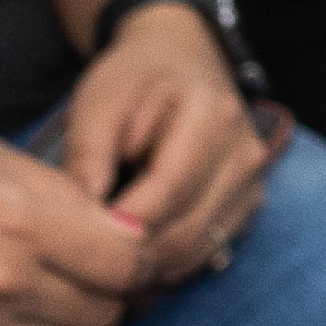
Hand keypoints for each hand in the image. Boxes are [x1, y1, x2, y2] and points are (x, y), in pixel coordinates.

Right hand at [0, 126, 154, 325]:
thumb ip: (56, 190)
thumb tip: (116, 222)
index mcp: (17, 224)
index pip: (127, 262)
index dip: (141, 249)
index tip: (129, 233)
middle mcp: (0, 287)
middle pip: (109, 312)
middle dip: (117, 287)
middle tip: (100, 261)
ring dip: (81, 320)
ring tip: (62, 285)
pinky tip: (20, 308)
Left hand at [61, 1, 282, 297]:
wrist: (181, 59)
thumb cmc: (135, 79)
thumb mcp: (99, 99)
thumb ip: (88, 154)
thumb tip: (82, 222)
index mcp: (212, 116)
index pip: (166, 193)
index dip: (117, 227)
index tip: (73, 241)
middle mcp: (245, 154)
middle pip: (184, 233)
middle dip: (128, 256)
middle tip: (79, 260)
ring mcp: (253, 183)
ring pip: (194, 252)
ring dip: (146, 266)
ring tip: (101, 258)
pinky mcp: (248, 205)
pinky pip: (205, 253)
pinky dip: (166, 263)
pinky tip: (132, 253)